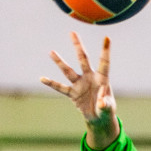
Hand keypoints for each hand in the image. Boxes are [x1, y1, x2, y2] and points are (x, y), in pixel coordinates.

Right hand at [40, 32, 118, 148]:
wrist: (98, 118)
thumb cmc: (106, 109)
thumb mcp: (108, 108)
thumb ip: (105, 104)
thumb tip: (101, 103)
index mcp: (102, 79)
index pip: (104, 63)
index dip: (105, 51)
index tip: (107, 37)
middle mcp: (89, 77)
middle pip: (83, 59)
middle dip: (78, 46)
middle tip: (72, 32)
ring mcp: (79, 84)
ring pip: (68, 71)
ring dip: (60, 62)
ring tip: (51, 52)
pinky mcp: (72, 93)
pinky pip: (60, 88)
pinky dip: (52, 84)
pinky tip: (42, 78)